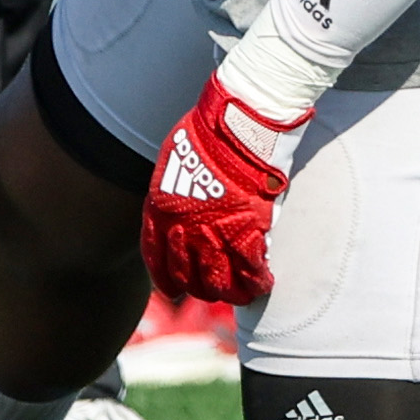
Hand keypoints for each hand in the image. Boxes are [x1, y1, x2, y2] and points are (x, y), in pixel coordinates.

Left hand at [141, 74, 309, 305]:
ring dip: (230, 293)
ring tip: (240, 293)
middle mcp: (183, 229)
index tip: (173, 289)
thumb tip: (180, 208)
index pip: (156, 258)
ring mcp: (215, 234)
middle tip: (212, 289)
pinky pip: (250, 271)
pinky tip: (264, 283)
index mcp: (160, 211)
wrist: (234, 126)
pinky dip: (258, 281)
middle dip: (200, 288)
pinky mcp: (247, 233)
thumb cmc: (205, 134)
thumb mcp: (174, 163)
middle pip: (188, 276)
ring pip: (219, 283)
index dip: (165, 278)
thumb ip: (174, 193)